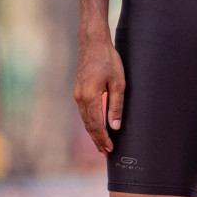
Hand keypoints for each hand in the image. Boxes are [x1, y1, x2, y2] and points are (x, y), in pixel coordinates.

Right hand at [73, 35, 125, 154]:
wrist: (92, 43)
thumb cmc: (108, 60)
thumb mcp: (118, 82)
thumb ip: (116, 105)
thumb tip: (115, 126)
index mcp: (89, 97)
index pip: (96, 124)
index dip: (103, 138)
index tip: (109, 149)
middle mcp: (80, 98)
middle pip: (88, 125)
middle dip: (97, 139)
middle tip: (106, 152)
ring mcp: (77, 94)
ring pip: (85, 119)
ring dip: (93, 132)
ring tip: (102, 143)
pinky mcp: (79, 90)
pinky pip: (84, 111)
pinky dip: (90, 122)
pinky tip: (96, 126)